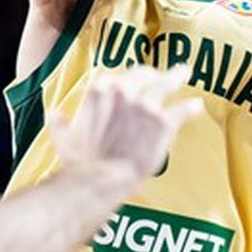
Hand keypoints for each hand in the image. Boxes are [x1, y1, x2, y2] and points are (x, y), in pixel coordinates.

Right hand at [48, 66, 197, 179]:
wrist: (102, 179)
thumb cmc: (83, 163)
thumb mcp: (65, 140)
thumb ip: (60, 124)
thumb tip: (54, 114)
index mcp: (99, 92)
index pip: (116, 77)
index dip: (125, 81)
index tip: (130, 83)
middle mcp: (123, 92)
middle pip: (142, 74)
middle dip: (151, 74)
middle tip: (158, 75)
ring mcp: (144, 105)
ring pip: (165, 84)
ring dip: (175, 77)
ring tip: (183, 73)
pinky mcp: (163, 122)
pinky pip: (181, 110)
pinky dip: (190, 108)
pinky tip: (197, 106)